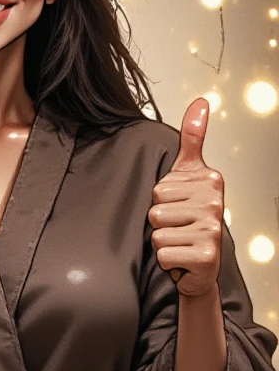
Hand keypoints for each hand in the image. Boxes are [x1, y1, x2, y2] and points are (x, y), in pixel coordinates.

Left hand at [147, 97, 222, 298]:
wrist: (200, 267)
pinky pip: (163, 253)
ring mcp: (212, 230)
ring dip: (163, 243)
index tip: (178, 208)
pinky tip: (181, 258)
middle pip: (155, 210)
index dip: (160, 202)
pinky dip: (167, 261)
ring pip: (157, 233)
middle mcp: (215, 204)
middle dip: (160, 224)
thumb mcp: (189, 175)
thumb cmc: (191, 220)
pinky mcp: (206, 255)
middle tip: (177, 229)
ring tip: (179, 243)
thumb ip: (192, 139)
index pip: (158, 189)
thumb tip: (200, 102)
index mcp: (209, 181)